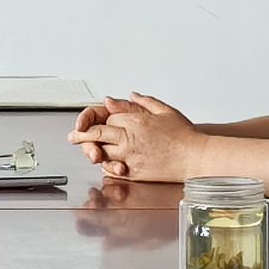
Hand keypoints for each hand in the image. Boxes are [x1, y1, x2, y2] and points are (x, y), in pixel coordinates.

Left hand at [70, 92, 208, 184]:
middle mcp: (129, 138)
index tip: (92, 123)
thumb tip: (129, 96)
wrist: (195, 158)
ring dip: (93, 151)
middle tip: (73, 137)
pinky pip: (113, 169)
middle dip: (81, 136)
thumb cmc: (184, 136)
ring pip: (101, 153)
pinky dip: (107, 165)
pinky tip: (106, 163)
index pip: (106, 118)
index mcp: (135, 121)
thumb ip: (144, 102)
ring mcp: (130, 157)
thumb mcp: (164, 111)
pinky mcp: (134, 172)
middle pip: (96, 135)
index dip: (97, 120)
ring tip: (87, 151)